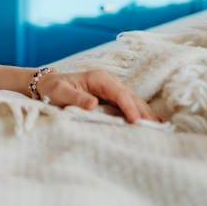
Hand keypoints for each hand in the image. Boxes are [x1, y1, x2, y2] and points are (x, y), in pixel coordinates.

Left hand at [35, 68, 158, 123]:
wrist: (47, 85)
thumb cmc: (53, 88)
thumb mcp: (60, 92)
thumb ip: (76, 98)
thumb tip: (94, 104)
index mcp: (98, 78)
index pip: (119, 93)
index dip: (129, 107)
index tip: (136, 121)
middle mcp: (108, 81)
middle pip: (131, 96)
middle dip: (144, 111)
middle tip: (157, 128)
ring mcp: (110, 88)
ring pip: (132, 100)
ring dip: (144, 113)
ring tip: (159, 127)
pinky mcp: (110, 96)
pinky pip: (127, 104)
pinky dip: (138, 113)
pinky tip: (148, 122)